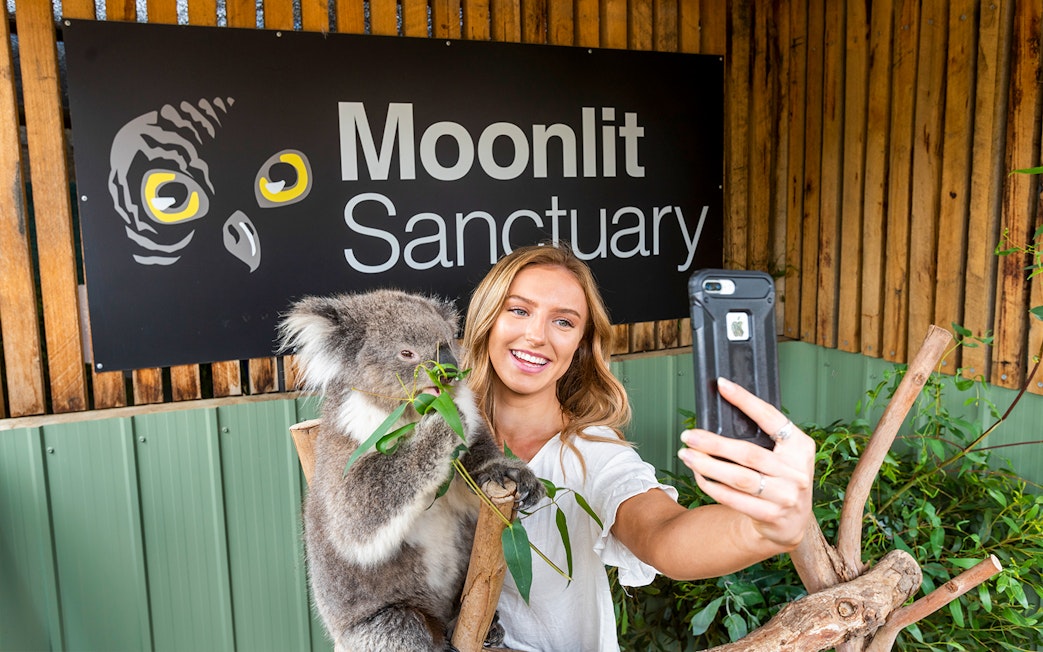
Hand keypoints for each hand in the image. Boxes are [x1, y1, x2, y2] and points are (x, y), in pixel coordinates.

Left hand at [677, 377, 814, 549]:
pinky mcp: (771, 515)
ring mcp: (786, 495)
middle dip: (713, 443)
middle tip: (688, 435)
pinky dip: (712, 486)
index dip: (746, 401)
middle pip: (748, 453)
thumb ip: (764, 439)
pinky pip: (733, 499)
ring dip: (707, 465)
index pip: (771, 418)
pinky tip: (698, 476)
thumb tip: (722, 412)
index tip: (723, 385)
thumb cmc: (780, 480)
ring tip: (686, 455)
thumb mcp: (784, 456)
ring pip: (738, 477)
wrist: (792, 524)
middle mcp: (796, 471)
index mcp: (801, 447)